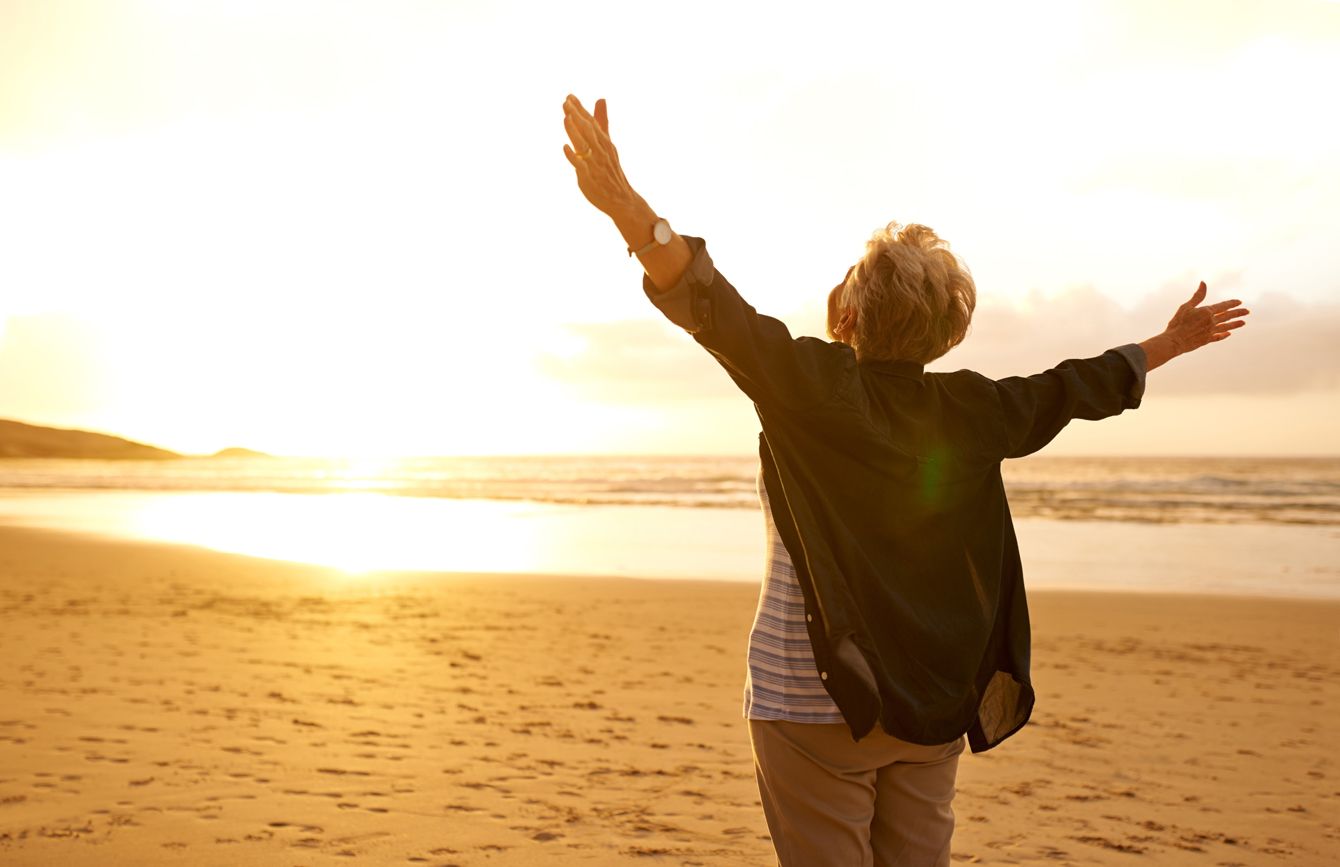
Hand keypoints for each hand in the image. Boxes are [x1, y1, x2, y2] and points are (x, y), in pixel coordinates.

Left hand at [562, 95, 645, 220]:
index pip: (591, 122)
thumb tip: (600, 99)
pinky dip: (574, 156)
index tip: (569, 96)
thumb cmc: (610, 169)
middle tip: (566, 102)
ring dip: (575, 131)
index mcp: (604, 141)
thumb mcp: (607, 142)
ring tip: (566, 118)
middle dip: (577, 116)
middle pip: (588, 130)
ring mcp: (596, 164)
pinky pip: (581, 166)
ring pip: (585, 145)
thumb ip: (602, 121)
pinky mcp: (590, 177)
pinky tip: (565, 147)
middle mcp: (600, 150)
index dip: (580, 109)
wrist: (621, 198)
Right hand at [1162, 281, 1249, 355]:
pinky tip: (1229, 334)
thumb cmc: (1177, 323)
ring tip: (1243, 323)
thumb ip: (1197, 296)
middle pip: (1228, 316)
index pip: (1223, 306)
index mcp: (1207, 312)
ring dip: (1235, 324)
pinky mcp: (1207, 340)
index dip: (1232, 303)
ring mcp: (1210, 332)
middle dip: (1238, 313)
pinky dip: (1224, 335)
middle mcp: (1211, 322)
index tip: (1240, 302)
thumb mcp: (1186, 307)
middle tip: (1247, 312)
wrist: (1174, 341)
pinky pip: (1218, 337)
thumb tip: (1203, 283)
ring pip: (1226, 327)